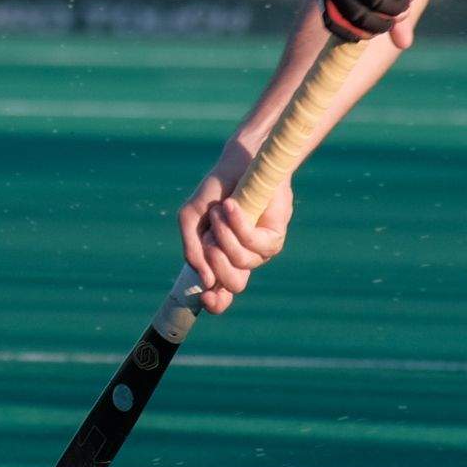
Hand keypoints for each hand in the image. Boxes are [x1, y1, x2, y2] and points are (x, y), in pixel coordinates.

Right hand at [177, 164, 292, 315]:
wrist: (240, 162)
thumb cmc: (216, 191)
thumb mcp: (191, 218)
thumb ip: (192, 249)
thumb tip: (206, 281)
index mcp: (222, 260)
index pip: (222, 294)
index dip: (215, 303)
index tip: (206, 297)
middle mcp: (243, 259)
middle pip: (233, 284)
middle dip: (216, 262)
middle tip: (209, 239)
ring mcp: (261, 250)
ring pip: (241, 261)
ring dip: (223, 234)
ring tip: (220, 211)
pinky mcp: (275, 236)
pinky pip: (254, 243)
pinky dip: (238, 224)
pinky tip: (231, 205)